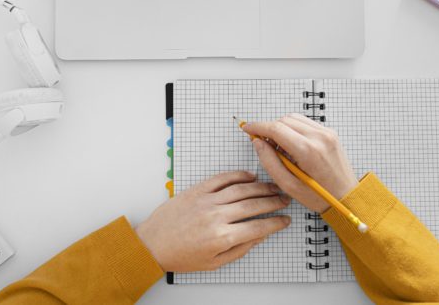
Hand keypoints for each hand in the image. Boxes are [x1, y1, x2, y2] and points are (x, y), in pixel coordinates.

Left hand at [135, 171, 290, 271]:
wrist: (153, 244)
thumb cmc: (181, 256)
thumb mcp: (214, 263)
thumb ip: (240, 249)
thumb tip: (260, 236)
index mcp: (222, 237)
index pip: (259, 227)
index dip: (276, 223)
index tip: (285, 220)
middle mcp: (217, 216)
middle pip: (254, 205)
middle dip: (274, 202)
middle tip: (285, 200)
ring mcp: (207, 200)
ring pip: (242, 189)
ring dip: (261, 187)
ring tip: (274, 187)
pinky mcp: (197, 190)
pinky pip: (222, 178)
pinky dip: (239, 175)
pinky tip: (251, 177)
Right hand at [243, 114, 357, 212]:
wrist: (347, 197)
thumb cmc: (320, 196)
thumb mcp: (289, 186)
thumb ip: (270, 162)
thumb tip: (258, 143)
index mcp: (308, 151)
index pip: (276, 129)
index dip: (258, 127)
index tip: (248, 128)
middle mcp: (319, 137)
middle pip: (284, 120)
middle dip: (270, 129)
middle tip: (264, 144)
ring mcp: (327, 133)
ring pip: (294, 118)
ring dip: (282, 127)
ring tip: (280, 148)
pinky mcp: (330, 133)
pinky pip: (305, 123)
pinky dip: (294, 129)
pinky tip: (293, 145)